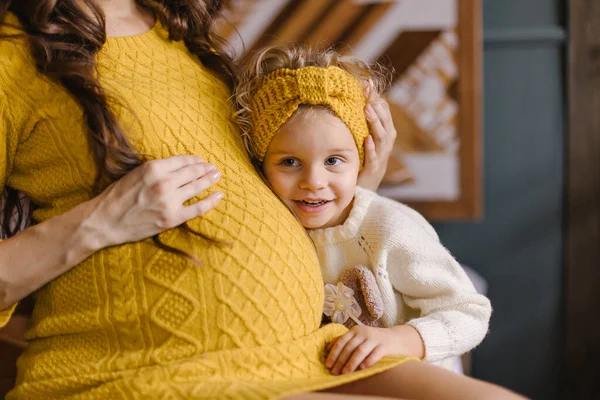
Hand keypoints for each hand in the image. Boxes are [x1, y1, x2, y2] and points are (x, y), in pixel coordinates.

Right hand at [84, 155, 222, 248]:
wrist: (104, 220)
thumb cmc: (118, 196)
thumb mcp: (136, 173)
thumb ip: (158, 169)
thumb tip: (179, 167)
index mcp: (153, 168)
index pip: (183, 160)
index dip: (195, 160)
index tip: (200, 161)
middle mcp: (164, 183)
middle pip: (193, 172)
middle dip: (205, 169)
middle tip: (213, 168)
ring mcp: (169, 201)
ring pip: (197, 187)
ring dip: (210, 180)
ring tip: (217, 176)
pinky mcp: (172, 218)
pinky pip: (198, 208)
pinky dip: (211, 201)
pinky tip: (219, 196)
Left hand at [325, 325, 423, 374]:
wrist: (396, 338)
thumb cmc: (373, 340)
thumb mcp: (358, 337)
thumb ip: (344, 340)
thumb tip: (327, 349)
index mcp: (355, 330)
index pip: (341, 341)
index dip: (334, 353)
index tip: (328, 364)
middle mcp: (364, 332)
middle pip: (350, 347)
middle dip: (340, 360)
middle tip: (334, 372)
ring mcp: (375, 338)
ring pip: (361, 350)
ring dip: (352, 362)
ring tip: (345, 372)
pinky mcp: (385, 345)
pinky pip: (375, 353)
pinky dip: (368, 360)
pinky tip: (362, 368)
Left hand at [357, 97, 396, 190]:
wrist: (364, 190)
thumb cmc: (362, 161)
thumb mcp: (364, 139)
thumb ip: (362, 123)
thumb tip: (351, 101)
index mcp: (385, 134)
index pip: (384, 112)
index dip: (377, 99)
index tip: (367, 85)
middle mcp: (386, 144)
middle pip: (385, 121)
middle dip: (377, 106)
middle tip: (367, 93)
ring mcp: (381, 157)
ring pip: (382, 137)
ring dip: (375, 123)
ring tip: (368, 110)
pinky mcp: (374, 170)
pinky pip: (374, 158)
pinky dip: (372, 148)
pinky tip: (367, 139)